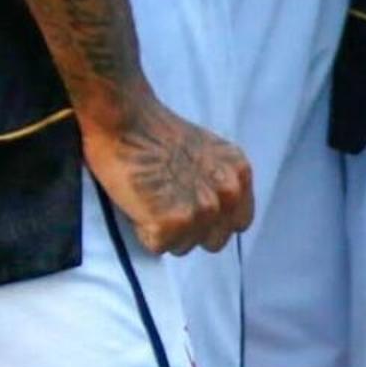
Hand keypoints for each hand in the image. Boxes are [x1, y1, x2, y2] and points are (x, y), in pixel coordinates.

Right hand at [89, 100, 255, 256]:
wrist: (125, 120)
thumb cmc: (156, 133)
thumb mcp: (208, 152)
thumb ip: (218, 182)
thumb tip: (214, 211)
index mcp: (240, 175)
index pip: (238, 223)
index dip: (212, 220)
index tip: (190, 207)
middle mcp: (228, 195)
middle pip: (214, 241)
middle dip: (190, 230)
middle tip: (165, 203)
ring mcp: (202, 211)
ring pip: (184, 247)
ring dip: (165, 231)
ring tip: (150, 198)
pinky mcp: (172, 223)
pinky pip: (157, 246)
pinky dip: (143, 230)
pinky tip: (139, 203)